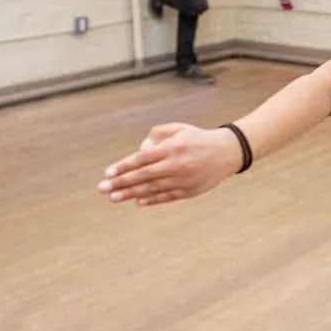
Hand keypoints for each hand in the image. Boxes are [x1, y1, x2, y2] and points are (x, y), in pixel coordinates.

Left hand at [97, 123, 241, 206]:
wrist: (228, 152)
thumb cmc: (198, 138)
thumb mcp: (179, 129)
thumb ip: (157, 134)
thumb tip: (140, 150)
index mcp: (172, 148)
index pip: (141, 159)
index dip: (123, 167)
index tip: (107, 173)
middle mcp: (176, 165)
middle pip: (143, 176)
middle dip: (120, 183)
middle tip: (102, 189)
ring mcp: (183, 180)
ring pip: (152, 189)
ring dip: (131, 194)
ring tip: (114, 198)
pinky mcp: (190, 191)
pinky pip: (166, 197)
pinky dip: (151, 200)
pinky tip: (138, 202)